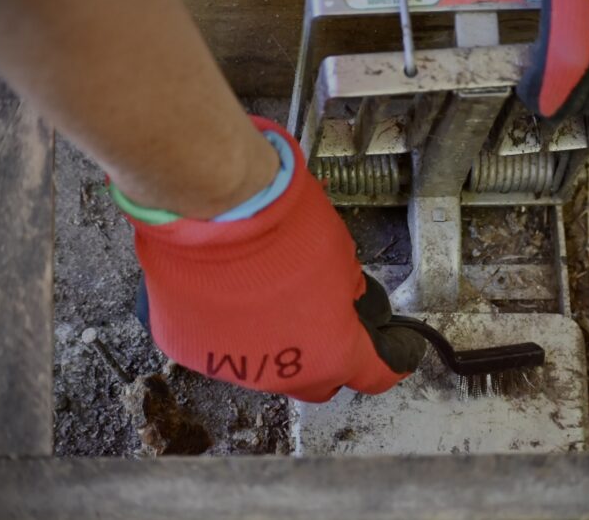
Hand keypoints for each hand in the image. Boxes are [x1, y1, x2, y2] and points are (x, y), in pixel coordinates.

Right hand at [131, 117, 425, 401]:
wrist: (215, 209)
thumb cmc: (282, 225)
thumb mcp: (343, 254)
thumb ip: (348, 290)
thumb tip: (345, 299)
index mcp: (333, 352)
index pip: (375, 373)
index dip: (392, 359)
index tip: (395, 350)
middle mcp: (284, 373)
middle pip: (320, 380)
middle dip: (330, 355)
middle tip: (330, 319)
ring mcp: (233, 366)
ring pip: (267, 366)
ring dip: (277, 342)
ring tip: (271, 296)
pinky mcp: (192, 350)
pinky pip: (221, 349)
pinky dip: (231, 330)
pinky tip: (230, 295)